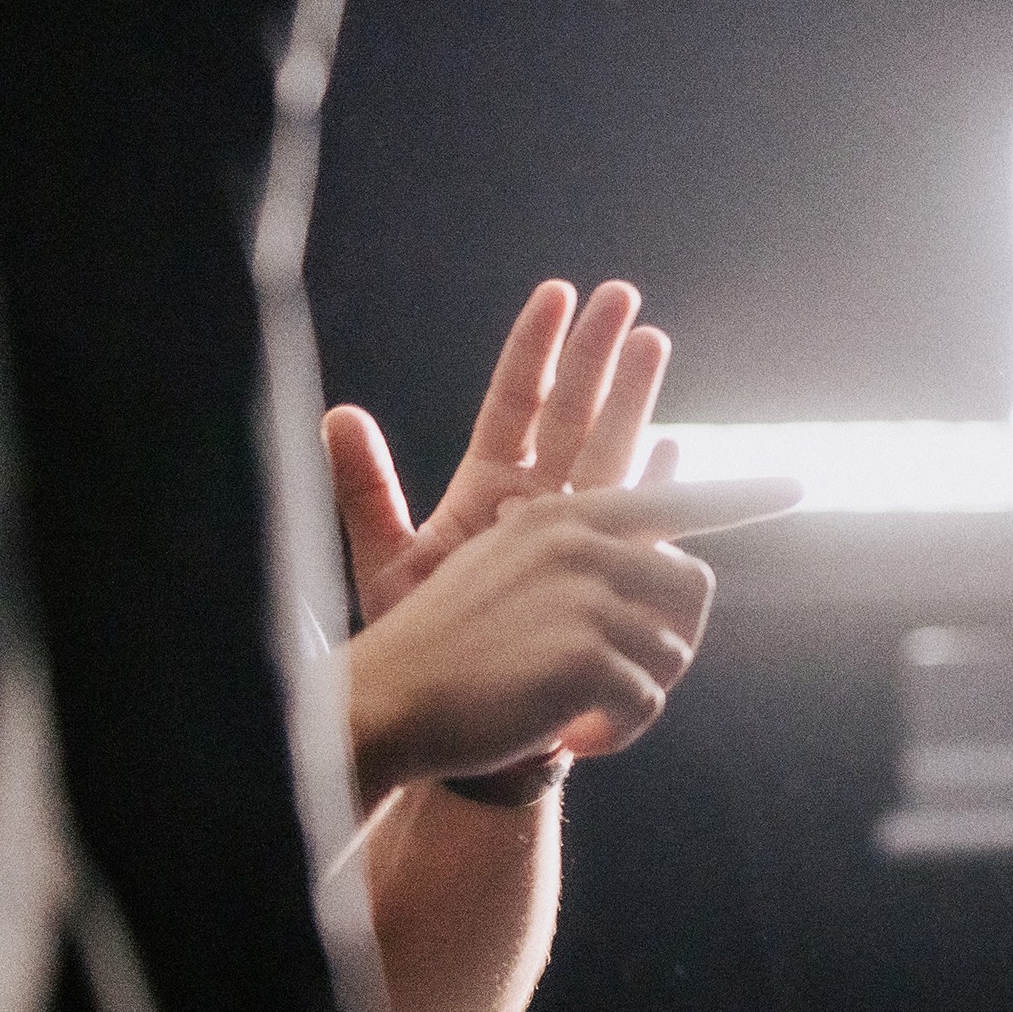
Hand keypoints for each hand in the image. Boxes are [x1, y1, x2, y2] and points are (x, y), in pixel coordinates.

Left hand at [328, 279, 672, 626]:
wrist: (454, 717)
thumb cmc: (418, 644)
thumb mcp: (386, 563)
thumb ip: (368, 489)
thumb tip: (338, 415)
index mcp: (485, 486)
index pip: (514, 401)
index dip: (535, 349)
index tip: (556, 294)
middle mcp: (536, 501)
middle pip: (573, 412)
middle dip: (597, 354)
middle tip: (620, 296)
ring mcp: (575, 535)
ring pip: (612, 450)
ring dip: (634, 398)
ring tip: (652, 341)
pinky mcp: (606, 575)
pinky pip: (638, 520)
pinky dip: (657, 485)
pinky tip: (674, 447)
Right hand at [344, 478, 797, 801]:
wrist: (387, 703)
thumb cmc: (450, 648)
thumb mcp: (513, 574)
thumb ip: (585, 557)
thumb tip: (668, 557)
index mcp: (566, 516)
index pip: (674, 500)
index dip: (740, 493)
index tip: (797, 484)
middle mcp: (582, 543)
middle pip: (694, 589)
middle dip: (675, 646)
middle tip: (625, 687)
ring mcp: (587, 595)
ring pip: (673, 652)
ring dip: (639, 698)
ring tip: (585, 718)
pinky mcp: (587, 654)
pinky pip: (648, 700)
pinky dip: (620, 732)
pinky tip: (576, 741)